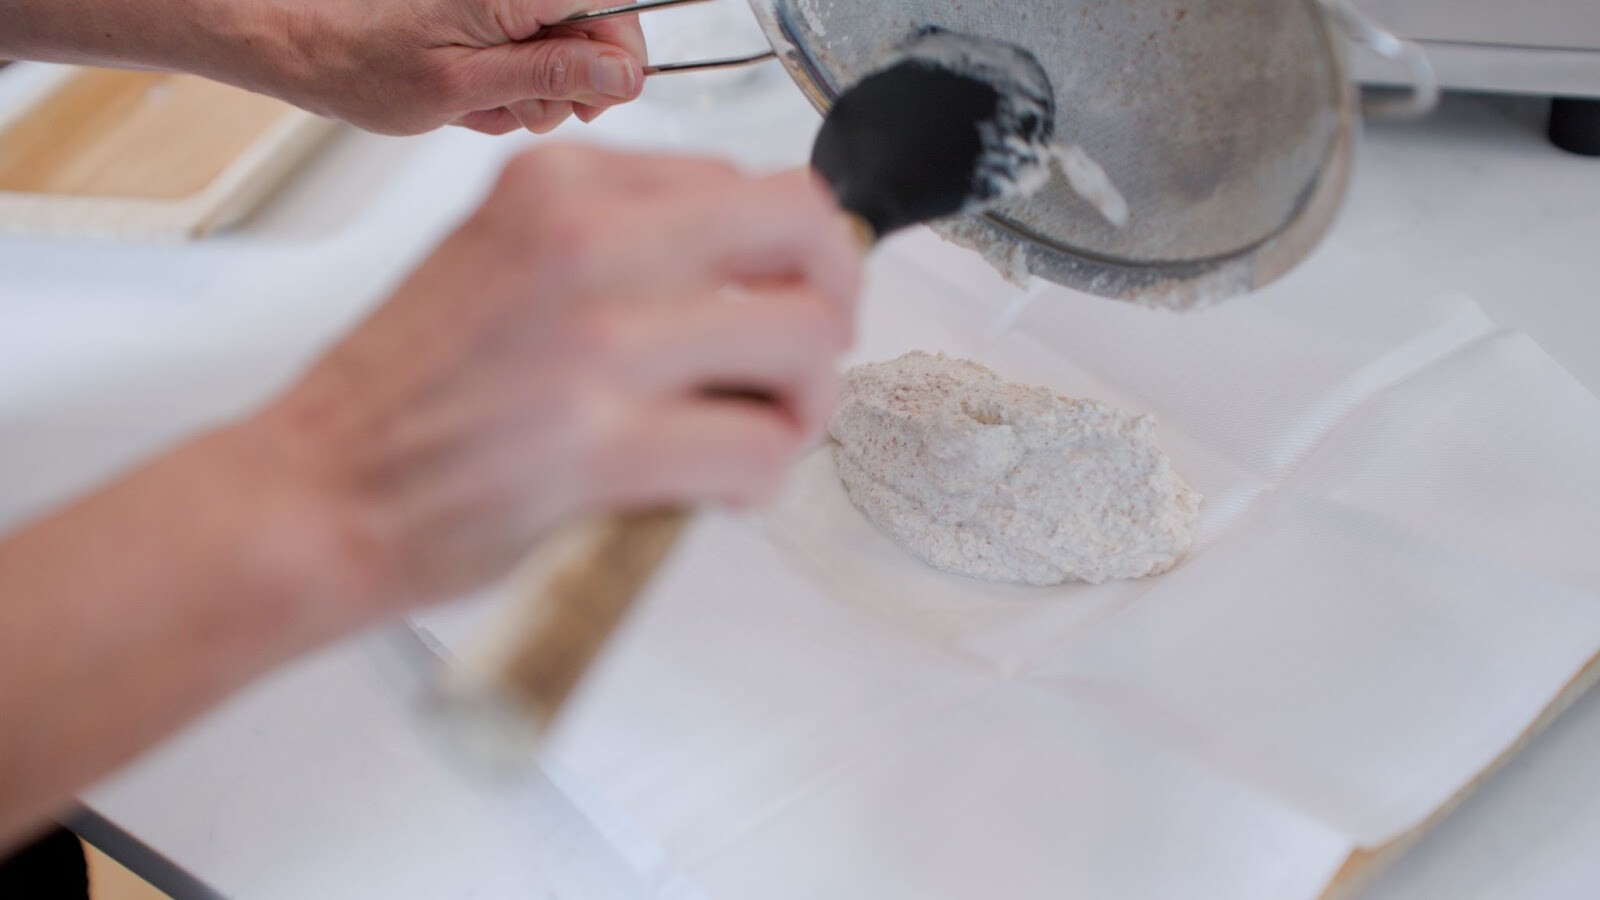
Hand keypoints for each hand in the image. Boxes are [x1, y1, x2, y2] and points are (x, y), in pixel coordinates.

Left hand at [2, 0, 645, 135]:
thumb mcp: (466, 86)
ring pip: (563, 47)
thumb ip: (552, 74)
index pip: (615, 7)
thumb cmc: (363, 66)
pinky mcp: (487, 12)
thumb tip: (621, 73)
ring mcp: (500, 0)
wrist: (301, 47)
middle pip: (595, 29)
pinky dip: (508, 83)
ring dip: (533, 91)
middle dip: (569, 82)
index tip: (597, 101)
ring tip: (481, 105)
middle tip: (521, 110)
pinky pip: (528, 50)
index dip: (618, 60)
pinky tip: (471, 96)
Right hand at [249, 144, 860, 606]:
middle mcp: (583, 238)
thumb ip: (623, 247)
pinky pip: (760, 446)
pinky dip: (764, 476)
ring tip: (763, 435)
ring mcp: (593, 339)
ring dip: (807, 402)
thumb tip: (759, 274)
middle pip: (804, 233)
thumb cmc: (409, 395)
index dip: (793, 255)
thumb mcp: (506, 260)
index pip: (753, 184)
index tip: (785, 302)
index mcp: (561, 182)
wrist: (310, 492)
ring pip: (804, 341)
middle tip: (806, 362)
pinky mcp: (597, 444)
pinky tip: (725, 489)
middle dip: (834, 304)